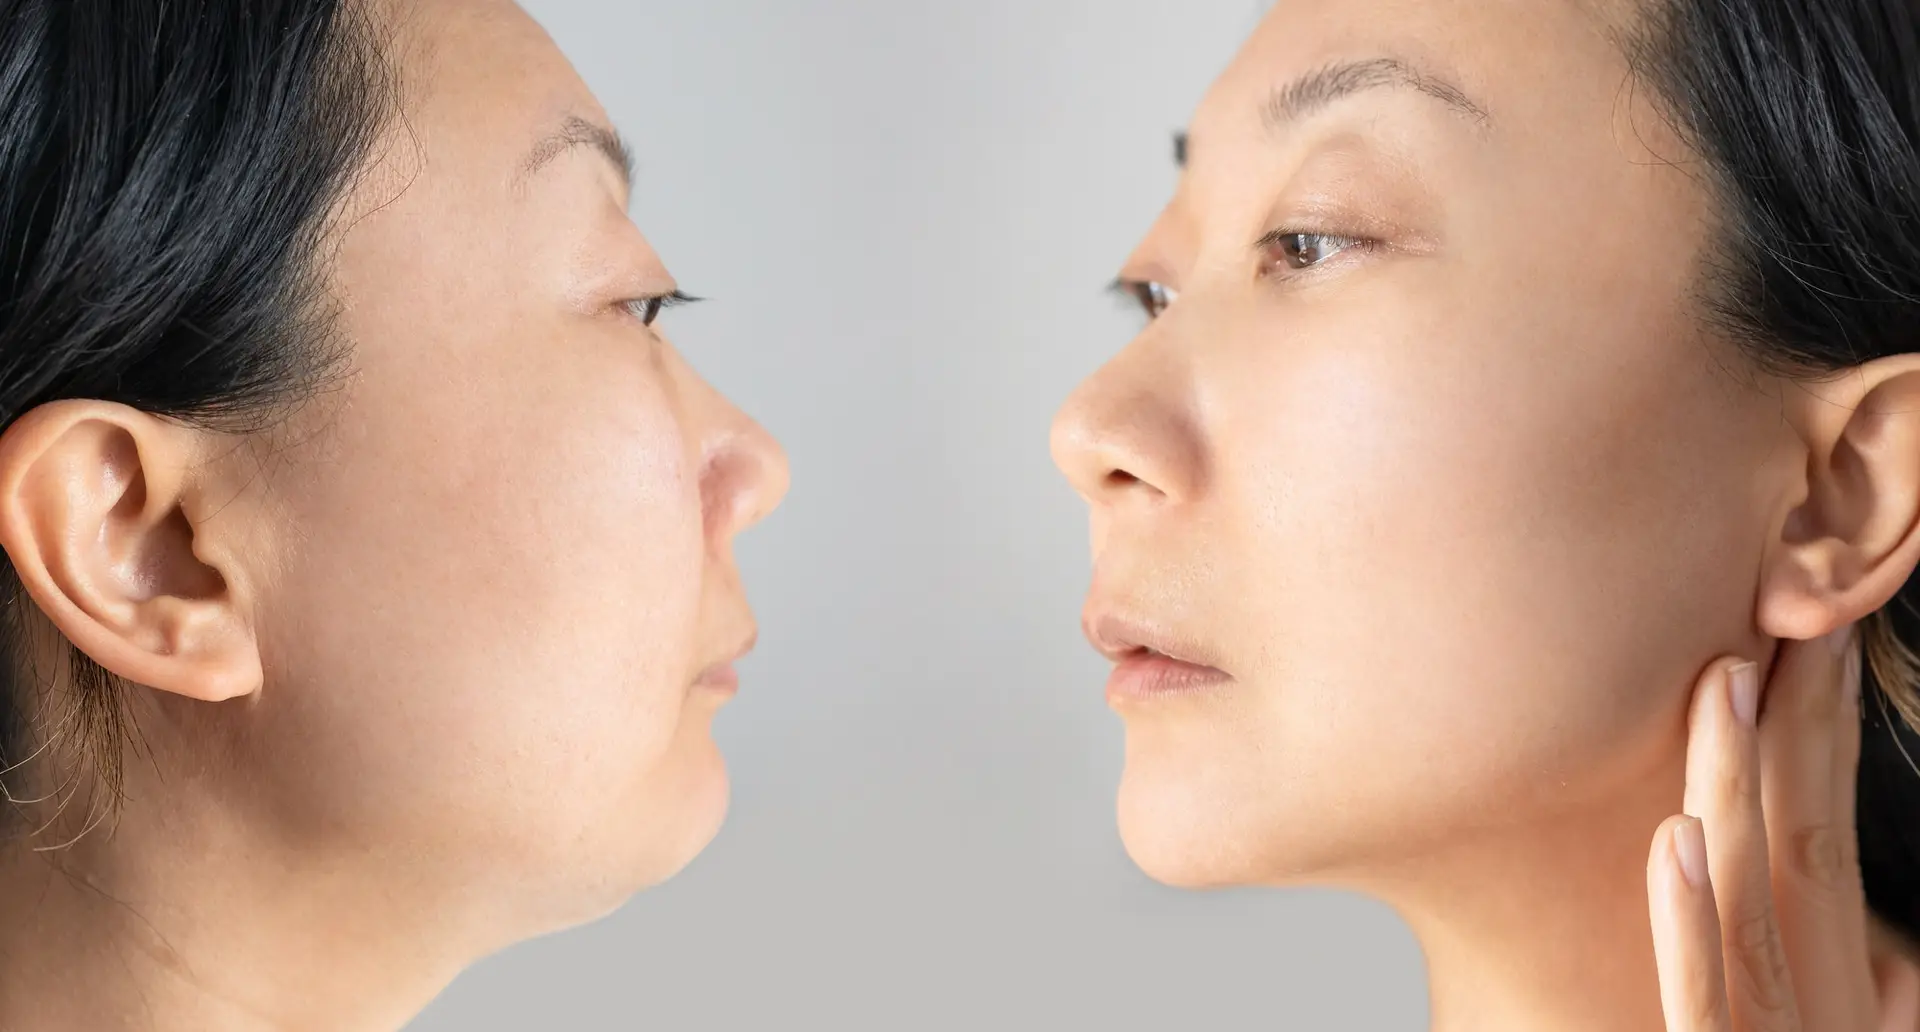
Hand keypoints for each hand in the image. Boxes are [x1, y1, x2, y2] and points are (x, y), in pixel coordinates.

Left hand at [1647, 629, 1875, 1030]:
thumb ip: (1836, 1004)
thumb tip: (1889, 968)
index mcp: (1840, 1000)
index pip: (1829, 850)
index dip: (1825, 743)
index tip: (1821, 641)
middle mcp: (1823, 1015)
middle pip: (1808, 854)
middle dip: (1800, 729)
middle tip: (1794, 613)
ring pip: (1756, 909)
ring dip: (1738, 787)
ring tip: (1724, 678)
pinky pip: (1701, 1009)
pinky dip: (1690, 925)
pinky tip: (1676, 835)